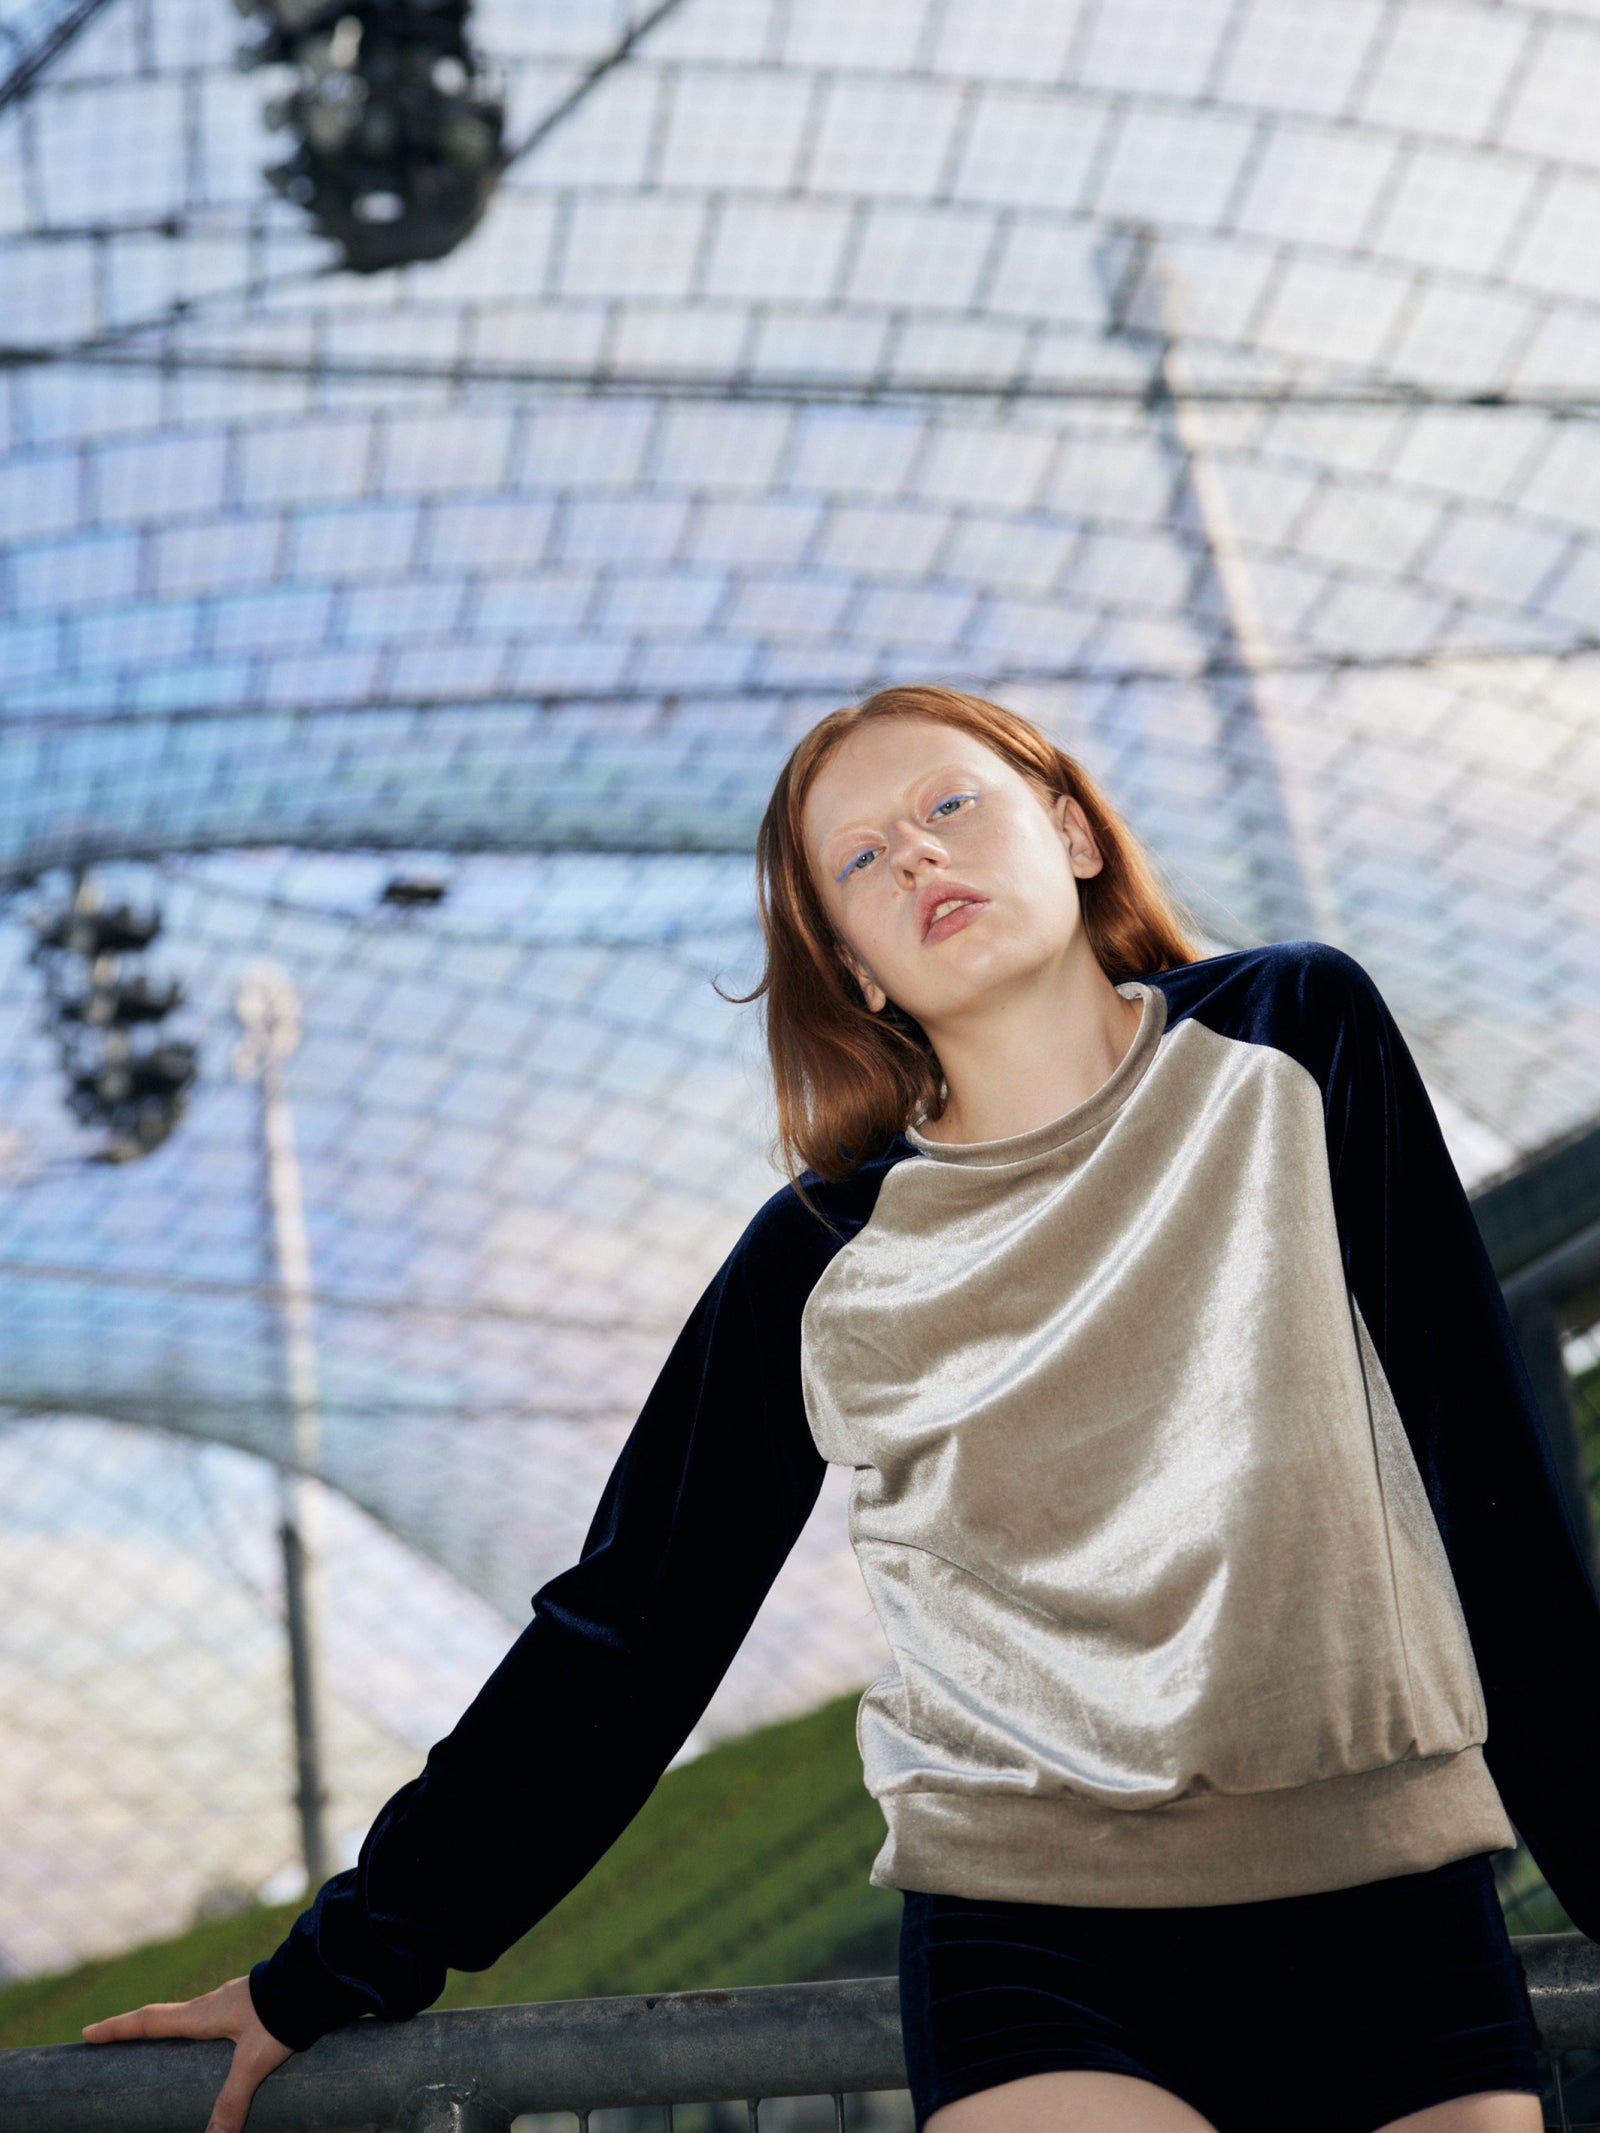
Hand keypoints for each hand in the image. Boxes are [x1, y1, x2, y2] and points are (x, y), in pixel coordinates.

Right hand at [83, 1974, 293, 2132]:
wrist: (318, 1977)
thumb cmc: (283, 2012)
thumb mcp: (254, 2062)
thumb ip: (232, 2101)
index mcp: (203, 2014)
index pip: (150, 2021)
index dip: (118, 2028)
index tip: (88, 2031)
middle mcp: (213, 2003)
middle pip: (165, 2016)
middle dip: (137, 2027)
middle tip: (114, 2035)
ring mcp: (234, 1999)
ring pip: (193, 2014)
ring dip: (172, 2025)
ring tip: (162, 2041)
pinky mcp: (254, 2001)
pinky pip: (217, 2015)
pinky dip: (203, 2026)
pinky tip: (219, 2038)